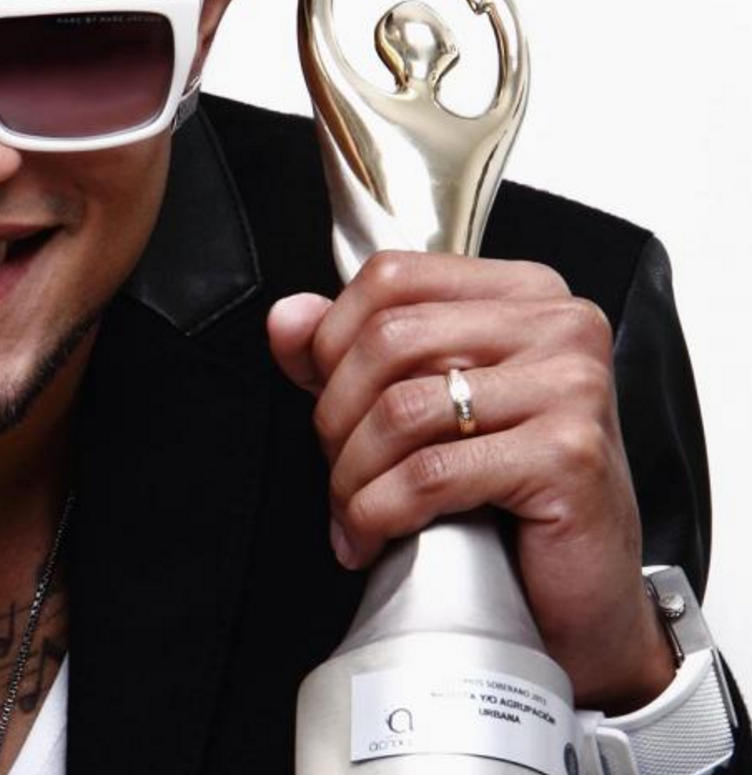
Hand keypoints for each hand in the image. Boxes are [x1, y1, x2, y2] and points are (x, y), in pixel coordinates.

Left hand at [267, 251, 674, 712]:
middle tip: (338, 471)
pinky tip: (373, 538)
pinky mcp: (568, 455)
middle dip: (336, 415)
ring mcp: (571, 386)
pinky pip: (431, 473)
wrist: (585, 595)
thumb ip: (353, 352)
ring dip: (352, 474)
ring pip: (401, 409)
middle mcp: (559, 325)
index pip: (392, 277)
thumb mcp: (428, 408)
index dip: (331, 339)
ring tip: (352, 512)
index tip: (322, 396)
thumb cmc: (513, 498)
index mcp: (524, 294)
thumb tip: (287, 318)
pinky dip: (379, 512)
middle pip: (388, 339)